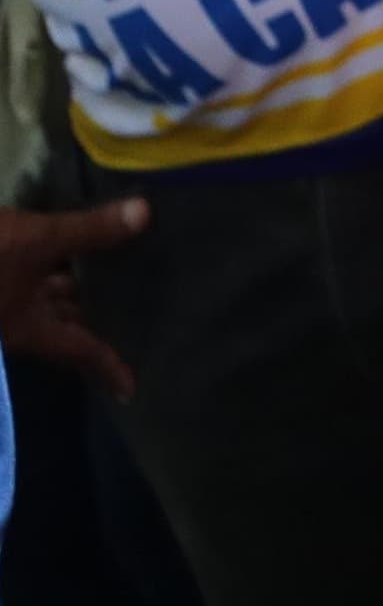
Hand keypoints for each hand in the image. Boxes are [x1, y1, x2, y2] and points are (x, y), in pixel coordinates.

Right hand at [0, 201, 147, 402]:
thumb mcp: (33, 241)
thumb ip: (87, 232)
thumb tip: (145, 215)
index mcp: (29, 328)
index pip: (80, 351)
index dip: (108, 367)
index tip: (131, 390)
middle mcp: (17, 322)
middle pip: (67, 326)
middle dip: (99, 319)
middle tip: (144, 311)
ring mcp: (4, 303)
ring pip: (49, 301)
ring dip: (78, 290)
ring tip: (122, 273)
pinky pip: (35, 281)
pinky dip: (58, 268)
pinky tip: (77, 248)